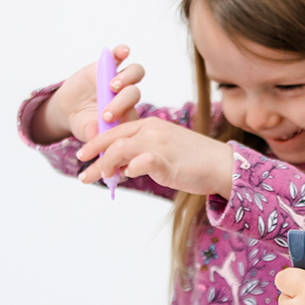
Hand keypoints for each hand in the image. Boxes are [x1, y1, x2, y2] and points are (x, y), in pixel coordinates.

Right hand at [30, 44, 144, 144]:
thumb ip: (96, 137)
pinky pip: (119, 56)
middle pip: (133, 93)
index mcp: (128, 114)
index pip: (134, 112)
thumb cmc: (85, 125)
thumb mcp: (88, 133)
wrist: (71, 111)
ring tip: (112, 85)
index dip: (124, 116)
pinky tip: (122, 52)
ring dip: (125, 78)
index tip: (107, 121)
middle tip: (105, 110)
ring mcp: (118, 80)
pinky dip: (121, 52)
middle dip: (120, 102)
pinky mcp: (107, 65)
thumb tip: (101, 144)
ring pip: (133, 73)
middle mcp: (126, 97)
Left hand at [76, 117, 233, 198]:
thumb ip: (142, 156)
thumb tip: (121, 169)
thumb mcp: (165, 152)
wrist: (222, 165)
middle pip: (113, 139)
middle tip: (82, 172)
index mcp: (151, 125)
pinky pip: (139, 162)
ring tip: (98, 179)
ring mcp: (159, 144)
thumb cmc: (195, 161)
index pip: (116, 131)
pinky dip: (128, 170)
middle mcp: (152, 130)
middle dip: (93, 155)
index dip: (96, 143)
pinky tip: (124, 178)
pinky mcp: (166, 160)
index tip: (83, 156)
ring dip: (104, 165)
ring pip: (120, 149)